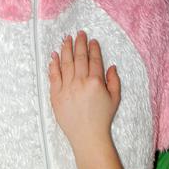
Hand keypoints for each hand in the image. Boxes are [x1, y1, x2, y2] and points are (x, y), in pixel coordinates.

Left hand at [49, 31, 120, 148]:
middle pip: (79, 57)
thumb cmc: (102, 119)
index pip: (94, 60)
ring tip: (66, 39)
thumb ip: (114, 81)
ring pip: (66, 62)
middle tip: (79, 33)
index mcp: (96, 82)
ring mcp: (67, 87)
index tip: (92, 40)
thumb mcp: (115, 99)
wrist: (87, 136)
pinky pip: (54, 75)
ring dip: (66, 49)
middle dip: (79, 43)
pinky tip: (54, 55)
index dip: (93, 48)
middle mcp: (81, 82)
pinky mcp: (56, 94)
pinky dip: (54, 64)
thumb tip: (111, 66)